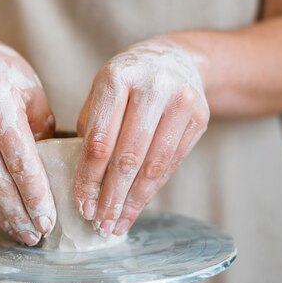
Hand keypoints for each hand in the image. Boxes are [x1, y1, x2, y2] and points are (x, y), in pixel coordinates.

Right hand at [0, 38, 55, 245]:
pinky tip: (2, 215)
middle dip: (18, 209)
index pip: (19, 154)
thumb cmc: (7, 78)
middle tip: (36, 233)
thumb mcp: (33, 97)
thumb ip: (41, 136)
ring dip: (1, 211)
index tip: (49, 219)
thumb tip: (54, 182)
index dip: (34, 191)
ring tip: (22, 232)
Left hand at [75, 37, 209, 236]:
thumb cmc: (128, 81)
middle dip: (111, 196)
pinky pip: (172, 163)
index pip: (99, 140)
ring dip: (133, 201)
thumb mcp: (102, 91)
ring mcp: (181, 101)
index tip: (82, 204)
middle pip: (128, 156)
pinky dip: (152, 190)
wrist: (176, 59)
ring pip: (154, 165)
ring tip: (117, 223)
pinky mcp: (200, 116)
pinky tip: (137, 207)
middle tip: (99, 223)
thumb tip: (84, 184)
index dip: (89, 178)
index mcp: (117, 77)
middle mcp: (152, 87)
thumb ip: (91, 129)